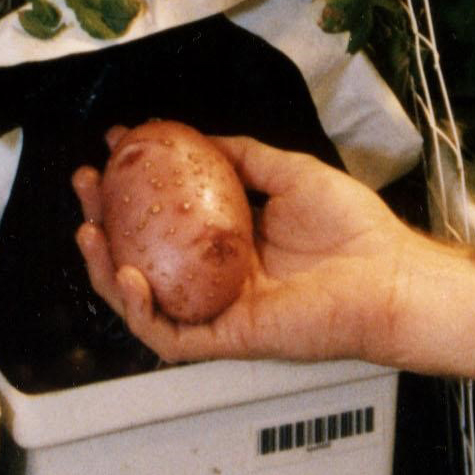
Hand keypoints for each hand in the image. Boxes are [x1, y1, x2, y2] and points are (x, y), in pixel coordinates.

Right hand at [74, 129, 429, 368]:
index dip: (134, 183)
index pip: (168, 215)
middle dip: (107, 222)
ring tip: (88, 231)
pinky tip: (128, 275)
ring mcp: (221, 307)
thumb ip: (245, 157)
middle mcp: (220, 274)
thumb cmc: (354, 228)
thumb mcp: (289, 171)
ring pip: (146, 299)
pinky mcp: (228, 337)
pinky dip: (142, 310)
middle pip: (146, 255)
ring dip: (107, 269)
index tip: (114, 147)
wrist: (387, 273)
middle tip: (86, 187)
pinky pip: (172, 334)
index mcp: (233, 238)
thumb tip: (203, 137)